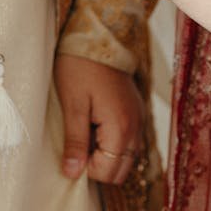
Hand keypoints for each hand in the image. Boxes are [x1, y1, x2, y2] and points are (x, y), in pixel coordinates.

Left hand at [54, 54, 143, 184]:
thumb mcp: (72, 104)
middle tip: (77, 146)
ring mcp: (139, 120)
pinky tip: (95, 127)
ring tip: (85, 135)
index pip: (108, 172)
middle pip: (121, 171)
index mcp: (120, 127)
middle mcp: (135, 127)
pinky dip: (113, 144)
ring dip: (106, 156)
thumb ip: (75, 141)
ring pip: (126, 158)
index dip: (87, 168)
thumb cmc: (80, 67)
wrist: (100, 37)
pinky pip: (129, 142)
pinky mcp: (136, 112)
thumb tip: (73, 173)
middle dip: (98, 166)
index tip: (72, 151)